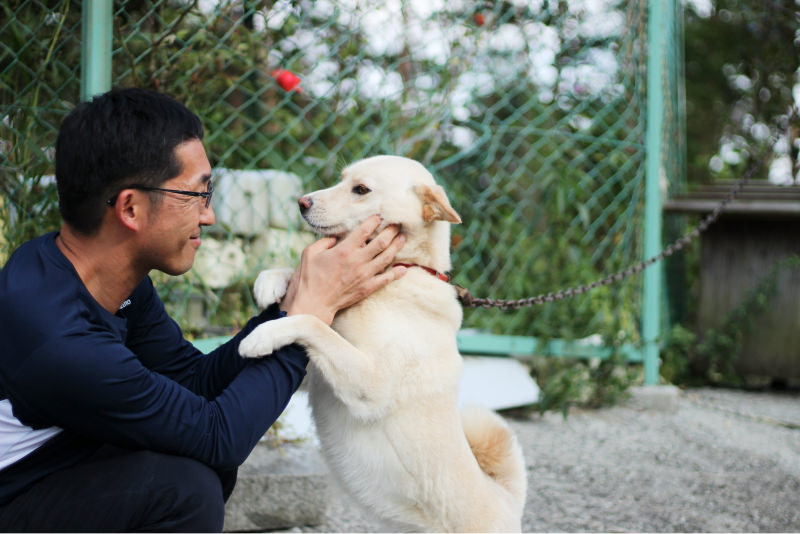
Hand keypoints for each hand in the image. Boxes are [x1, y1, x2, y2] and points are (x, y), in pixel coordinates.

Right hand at [280, 215, 406, 324]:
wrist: (314, 304)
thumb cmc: (309, 278)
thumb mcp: (310, 253)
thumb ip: (324, 241)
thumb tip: (335, 237)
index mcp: (344, 250)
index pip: (364, 230)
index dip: (374, 221)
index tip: (379, 216)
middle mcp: (358, 261)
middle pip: (382, 242)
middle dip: (391, 231)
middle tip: (398, 224)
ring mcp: (365, 275)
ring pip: (387, 258)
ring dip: (397, 246)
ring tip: (403, 238)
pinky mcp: (367, 288)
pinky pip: (386, 279)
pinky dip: (396, 273)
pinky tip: (403, 269)